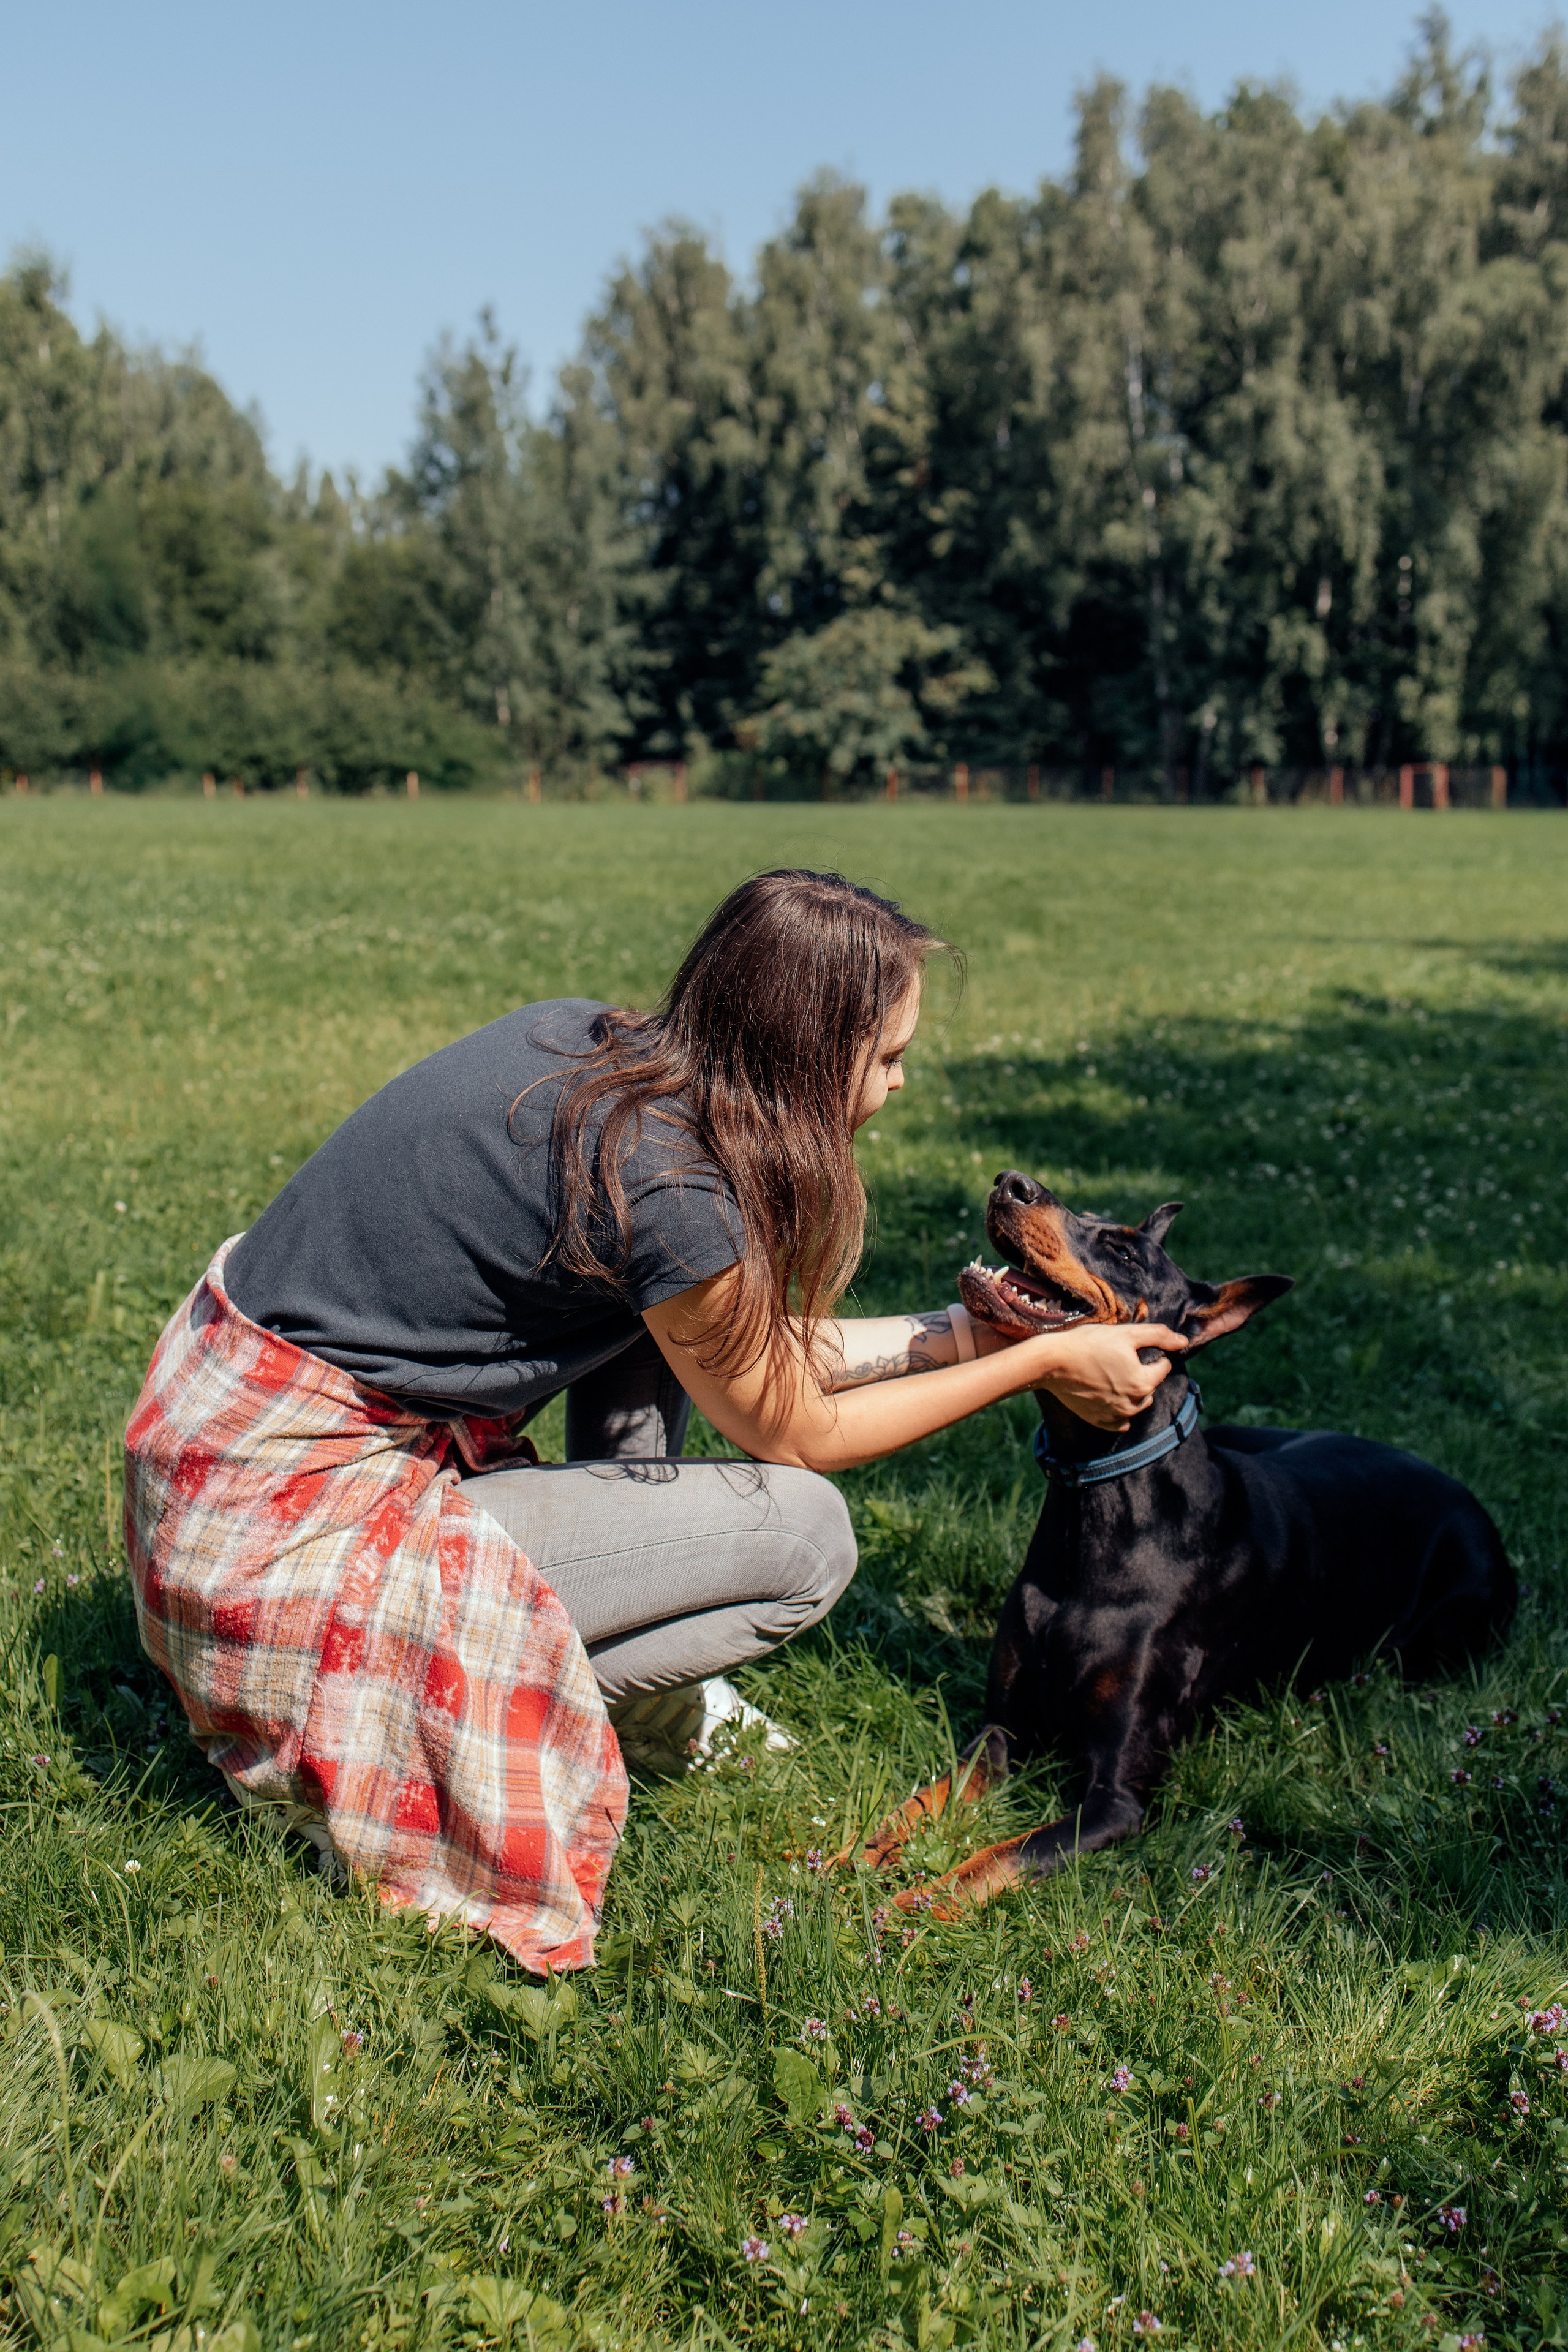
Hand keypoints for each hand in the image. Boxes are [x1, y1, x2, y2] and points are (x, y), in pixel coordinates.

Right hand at [1028, 1322, 1188, 1430]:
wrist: (1052, 1362)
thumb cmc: (1089, 1344)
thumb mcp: (1126, 1333)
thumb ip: (1158, 1336)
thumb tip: (1183, 1341)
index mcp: (1144, 1382)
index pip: (1163, 1367)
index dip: (1150, 1354)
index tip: (1128, 1348)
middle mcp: (1134, 1404)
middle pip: (1150, 1386)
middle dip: (1141, 1373)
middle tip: (1117, 1359)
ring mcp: (1117, 1416)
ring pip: (1138, 1403)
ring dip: (1131, 1391)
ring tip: (1110, 1373)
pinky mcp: (1101, 1422)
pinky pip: (1121, 1420)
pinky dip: (1119, 1408)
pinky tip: (1106, 1393)